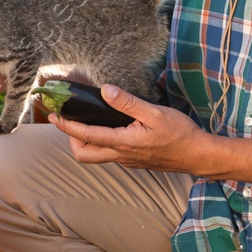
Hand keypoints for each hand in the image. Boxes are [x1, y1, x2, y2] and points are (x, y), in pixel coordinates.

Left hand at [49, 84, 213, 173]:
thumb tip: (105, 90)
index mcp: (123, 143)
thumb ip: (128, 103)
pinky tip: (109, 126)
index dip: (66, 127)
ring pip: (96, 155)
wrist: (198, 156)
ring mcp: (127, 160)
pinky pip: (109, 153)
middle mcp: (121, 155)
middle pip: (84, 155)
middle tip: (71, 119)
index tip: (54, 116)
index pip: (86, 137)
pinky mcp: (134, 160)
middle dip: (72, 139)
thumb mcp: (155, 113)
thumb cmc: (180, 134)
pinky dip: (101, 141)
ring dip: (86, 140)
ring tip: (87, 119)